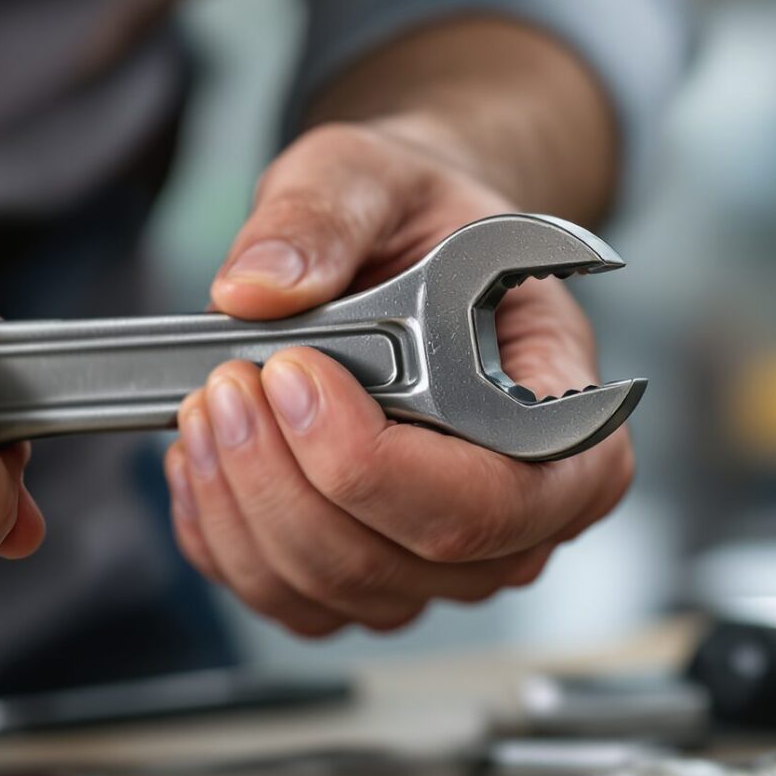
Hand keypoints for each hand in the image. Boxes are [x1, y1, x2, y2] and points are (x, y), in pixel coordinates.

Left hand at [164, 118, 633, 635]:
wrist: (408, 252)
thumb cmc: (425, 223)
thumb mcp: (376, 175)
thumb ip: (324, 213)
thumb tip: (257, 286)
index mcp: (568, 429)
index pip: (484, 502)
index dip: (371, 460)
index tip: (291, 371)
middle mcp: (519, 520)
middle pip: (390, 560)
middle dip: (279, 474)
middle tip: (226, 378)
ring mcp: (441, 567)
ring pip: (325, 589)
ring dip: (239, 499)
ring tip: (208, 401)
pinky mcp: (366, 583)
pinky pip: (282, 600)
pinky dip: (222, 536)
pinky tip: (208, 456)